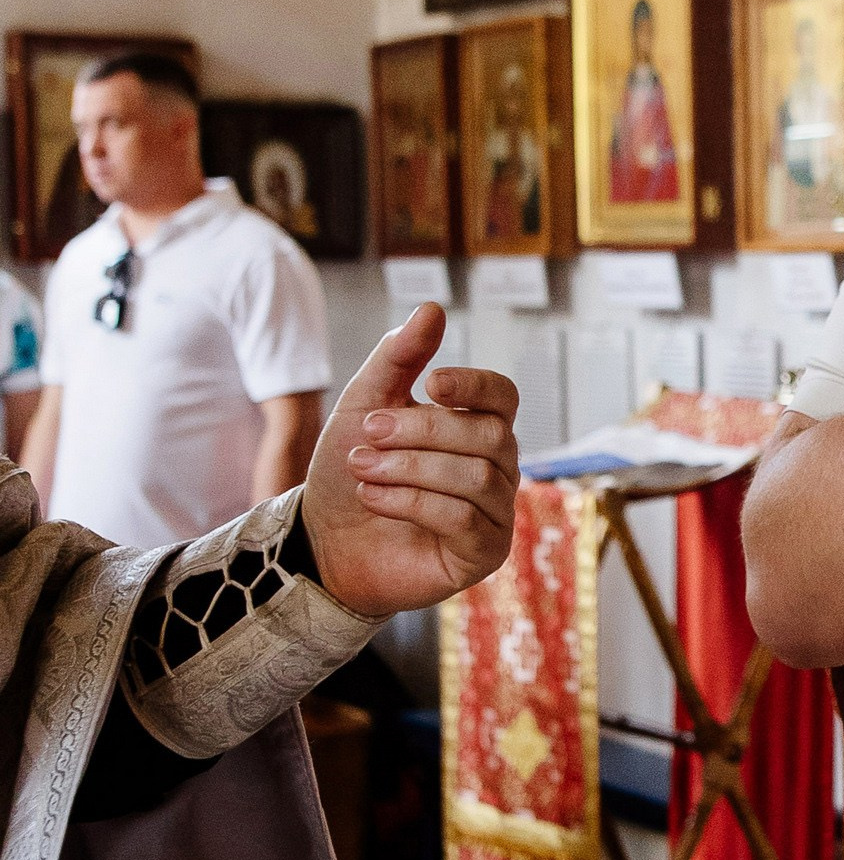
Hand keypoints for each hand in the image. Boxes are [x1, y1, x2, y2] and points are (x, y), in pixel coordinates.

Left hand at [304, 304, 519, 619]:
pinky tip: (374, 499)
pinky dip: (411, 502)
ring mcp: (495, 512)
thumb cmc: (352, 468)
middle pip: (487, 435)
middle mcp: (497, 468)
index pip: (503, 396)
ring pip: (475, 476)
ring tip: (363, 469)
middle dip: (420, 431)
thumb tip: (432, 307)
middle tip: (368, 433)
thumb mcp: (365, 404)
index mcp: (476, 427)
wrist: (324, 538)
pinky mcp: (484, 552)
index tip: (430, 383)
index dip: (474, 385)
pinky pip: (464, 518)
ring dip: (409, 468)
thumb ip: (398, 358)